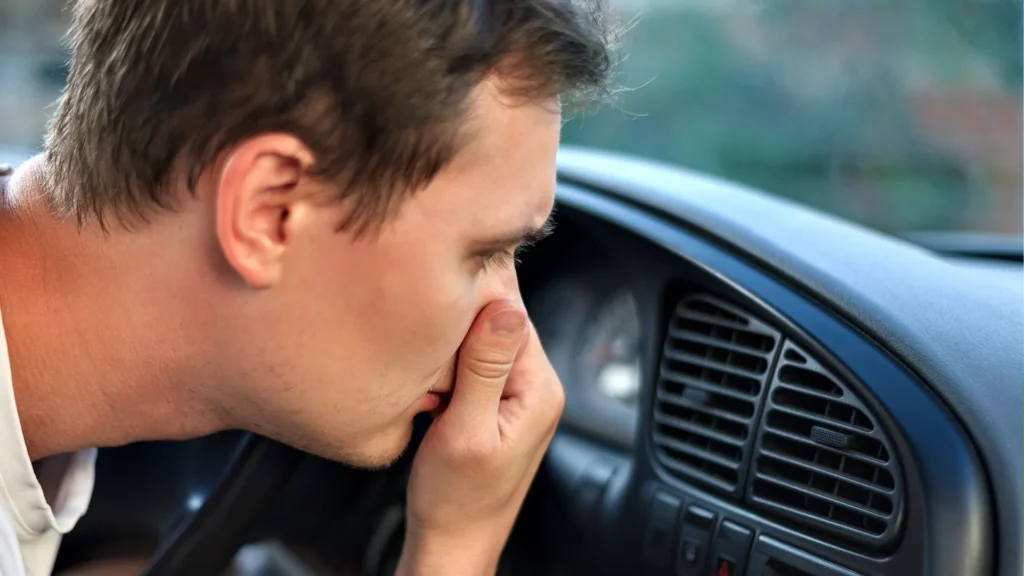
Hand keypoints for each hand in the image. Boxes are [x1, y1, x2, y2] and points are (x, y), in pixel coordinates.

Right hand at [396, 300, 564, 575]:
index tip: (438, 292)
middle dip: (459, 328)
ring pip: (482, 340)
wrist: (453, 543)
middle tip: (432, 360)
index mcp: (539, 387)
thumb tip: (506, 306)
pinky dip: (449, 370)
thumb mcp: (465, 430)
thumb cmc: (456, 500)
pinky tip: (435, 393)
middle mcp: (538, 385)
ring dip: (451, 350)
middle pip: (498, 321)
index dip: (473, 299)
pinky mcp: (498, 403)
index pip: (512, 311)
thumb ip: (485, 367)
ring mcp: (520, 394)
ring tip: (433, 384)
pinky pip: (475, 364)